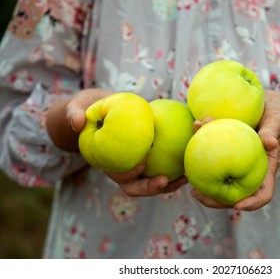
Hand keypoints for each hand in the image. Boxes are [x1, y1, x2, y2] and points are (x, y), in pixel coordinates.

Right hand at [47, 89, 188, 195]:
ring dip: (169, 184)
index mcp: (107, 162)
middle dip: (150, 188)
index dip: (128, 173)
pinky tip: (188, 158)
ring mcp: (136, 167)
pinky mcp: (149, 159)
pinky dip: (175, 168)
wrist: (101, 109)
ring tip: (185, 177)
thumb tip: (77, 122)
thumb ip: (75, 114)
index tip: (142, 160)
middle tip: (165, 180)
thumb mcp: (79, 107)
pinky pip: (163, 167)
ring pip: (152, 183)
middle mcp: (122, 169)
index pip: (117, 175)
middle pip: (136, 187)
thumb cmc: (90, 109)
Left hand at [191, 90, 279, 210]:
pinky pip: (215, 157)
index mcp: (267, 168)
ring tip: (186, 178)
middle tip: (196, 193)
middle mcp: (251, 169)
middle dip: (216, 199)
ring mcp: (238, 162)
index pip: (263, 193)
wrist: (270, 105)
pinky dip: (202, 153)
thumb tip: (270, 143)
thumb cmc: (278, 114)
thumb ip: (272, 131)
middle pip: (236, 193)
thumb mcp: (278, 120)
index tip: (237, 206)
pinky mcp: (228, 151)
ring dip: (204, 180)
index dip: (252, 203)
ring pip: (221, 178)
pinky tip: (191, 141)